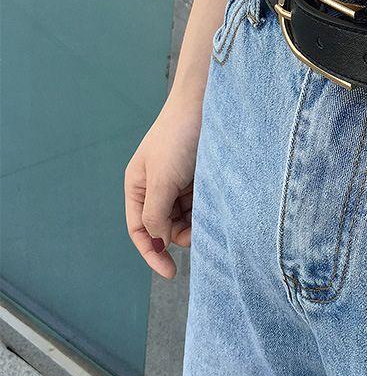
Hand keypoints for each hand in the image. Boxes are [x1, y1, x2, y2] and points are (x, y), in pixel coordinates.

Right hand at [124, 90, 200, 278]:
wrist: (205, 102)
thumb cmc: (178, 138)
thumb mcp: (162, 180)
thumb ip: (155, 214)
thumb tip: (158, 240)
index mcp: (138, 186)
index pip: (140, 230)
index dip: (152, 253)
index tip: (170, 273)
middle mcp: (156, 185)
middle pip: (164, 225)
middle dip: (179, 235)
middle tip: (199, 235)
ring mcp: (179, 179)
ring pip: (186, 215)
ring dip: (196, 222)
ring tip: (210, 216)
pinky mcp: (200, 174)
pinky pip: (202, 201)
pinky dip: (207, 208)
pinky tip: (218, 207)